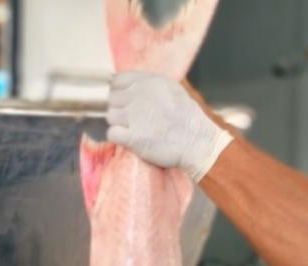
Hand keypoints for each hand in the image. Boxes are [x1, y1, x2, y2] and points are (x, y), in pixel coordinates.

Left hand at [107, 72, 232, 181]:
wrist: (198, 142)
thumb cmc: (188, 119)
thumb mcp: (173, 90)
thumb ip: (151, 85)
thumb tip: (132, 85)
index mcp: (149, 82)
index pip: (117, 81)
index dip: (118, 92)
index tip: (124, 102)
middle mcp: (139, 95)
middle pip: (111, 99)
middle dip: (119, 109)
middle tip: (132, 120)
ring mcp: (134, 115)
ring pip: (110, 116)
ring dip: (118, 124)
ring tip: (134, 130)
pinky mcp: (132, 136)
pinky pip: (111, 133)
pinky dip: (118, 138)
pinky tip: (130, 139)